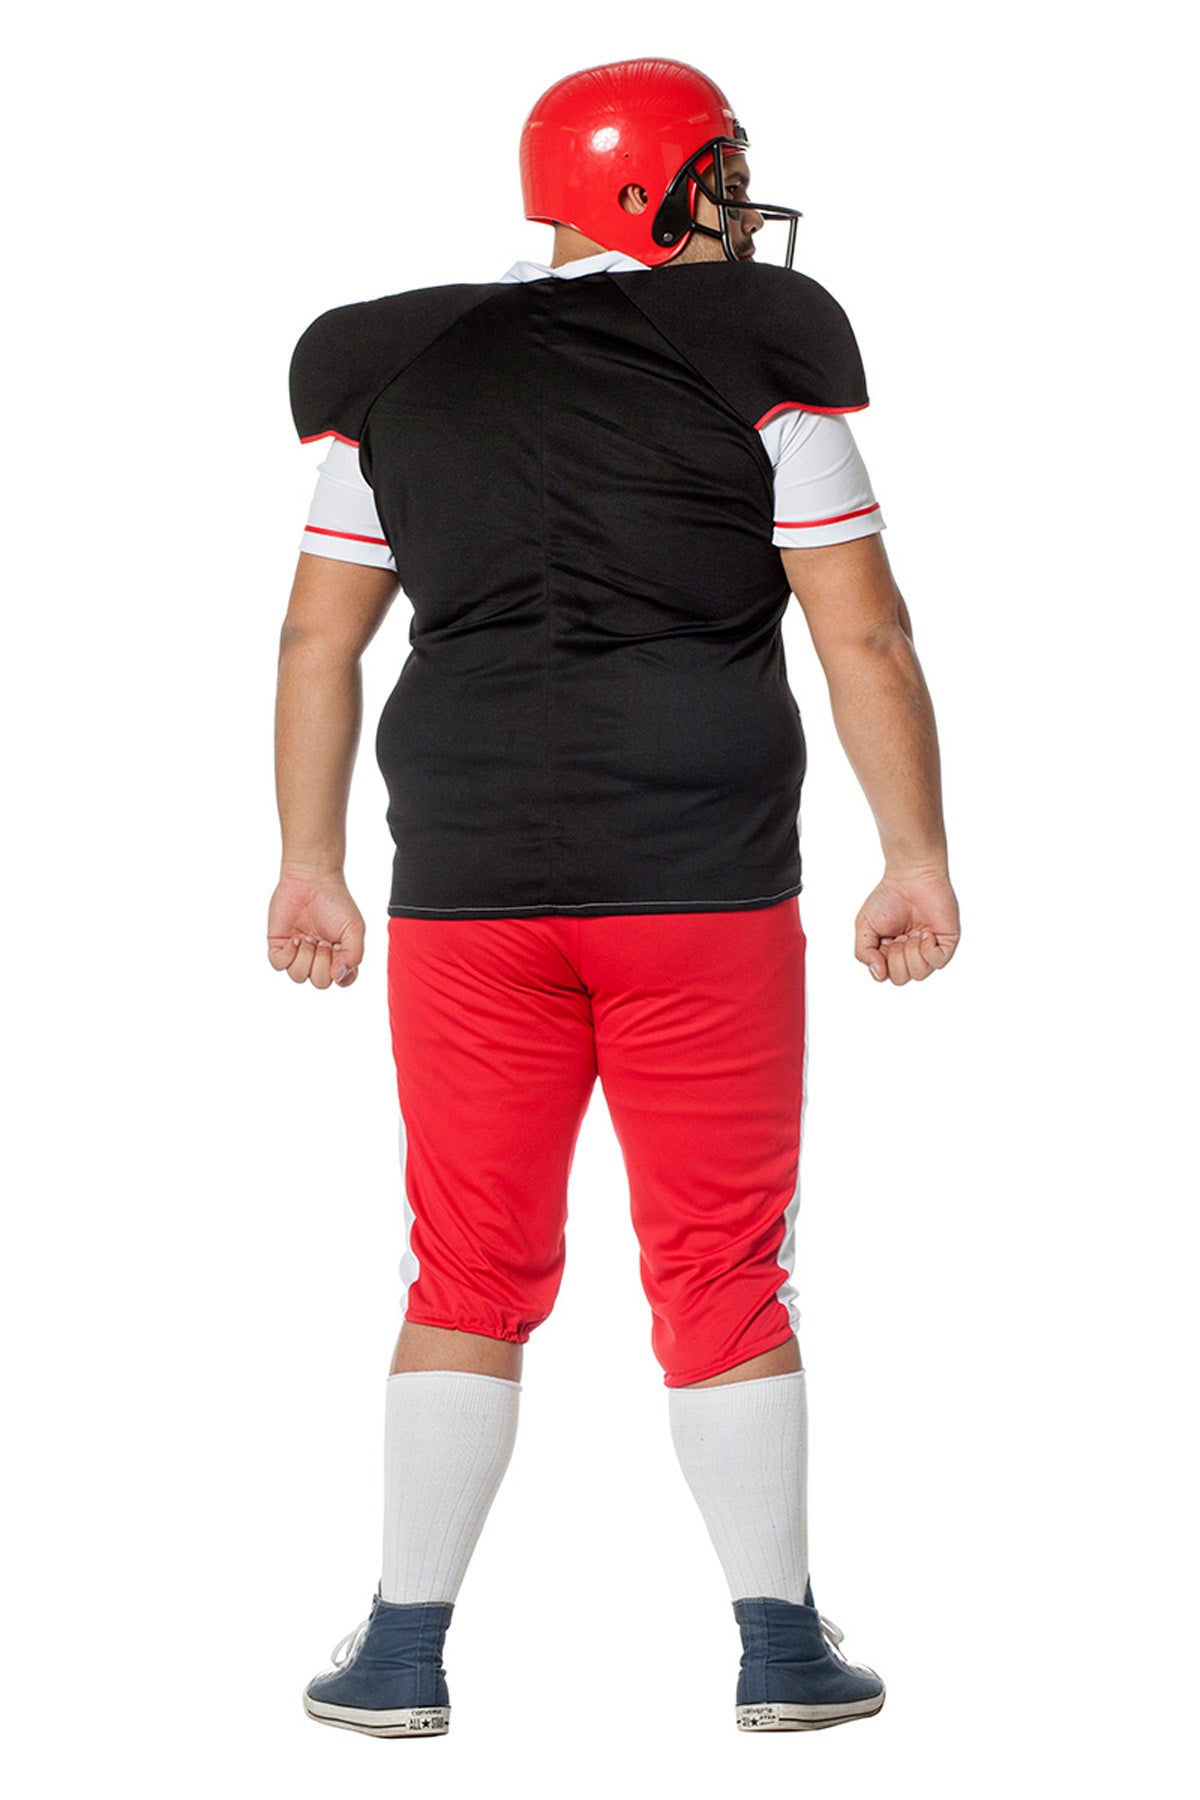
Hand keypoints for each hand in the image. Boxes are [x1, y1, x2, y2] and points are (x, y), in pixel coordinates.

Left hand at [267, 872, 364, 988]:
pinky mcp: (280, 946)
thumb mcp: (355, 929)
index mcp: (340, 956)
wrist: (312, 880)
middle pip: (319, 982)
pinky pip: (279, 964)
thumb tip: (339, 976)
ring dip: (305, 957)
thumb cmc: (336, 902)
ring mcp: (298, 953)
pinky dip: (288, 954)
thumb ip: (354, 956)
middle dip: (322, 962)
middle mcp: (319, 958)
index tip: (340, 952)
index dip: (341, 974)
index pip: (342, 981)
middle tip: (323, 940)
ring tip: (308, 937)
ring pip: (298, 976)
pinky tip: (294, 938)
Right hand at [855, 868, 959, 986]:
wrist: (911, 877)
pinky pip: (938, 962)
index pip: (886, 975)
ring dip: (911, 953)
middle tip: (899, 936)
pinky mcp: (946, 943)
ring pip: (919, 974)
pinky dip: (928, 950)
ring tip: (913, 933)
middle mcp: (910, 954)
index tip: (884, 940)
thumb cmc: (888, 897)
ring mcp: (928, 949)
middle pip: (901, 978)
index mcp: (891, 952)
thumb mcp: (864, 927)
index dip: (882, 961)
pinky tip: (926, 934)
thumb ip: (863, 953)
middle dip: (896, 957)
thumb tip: (878, 974)